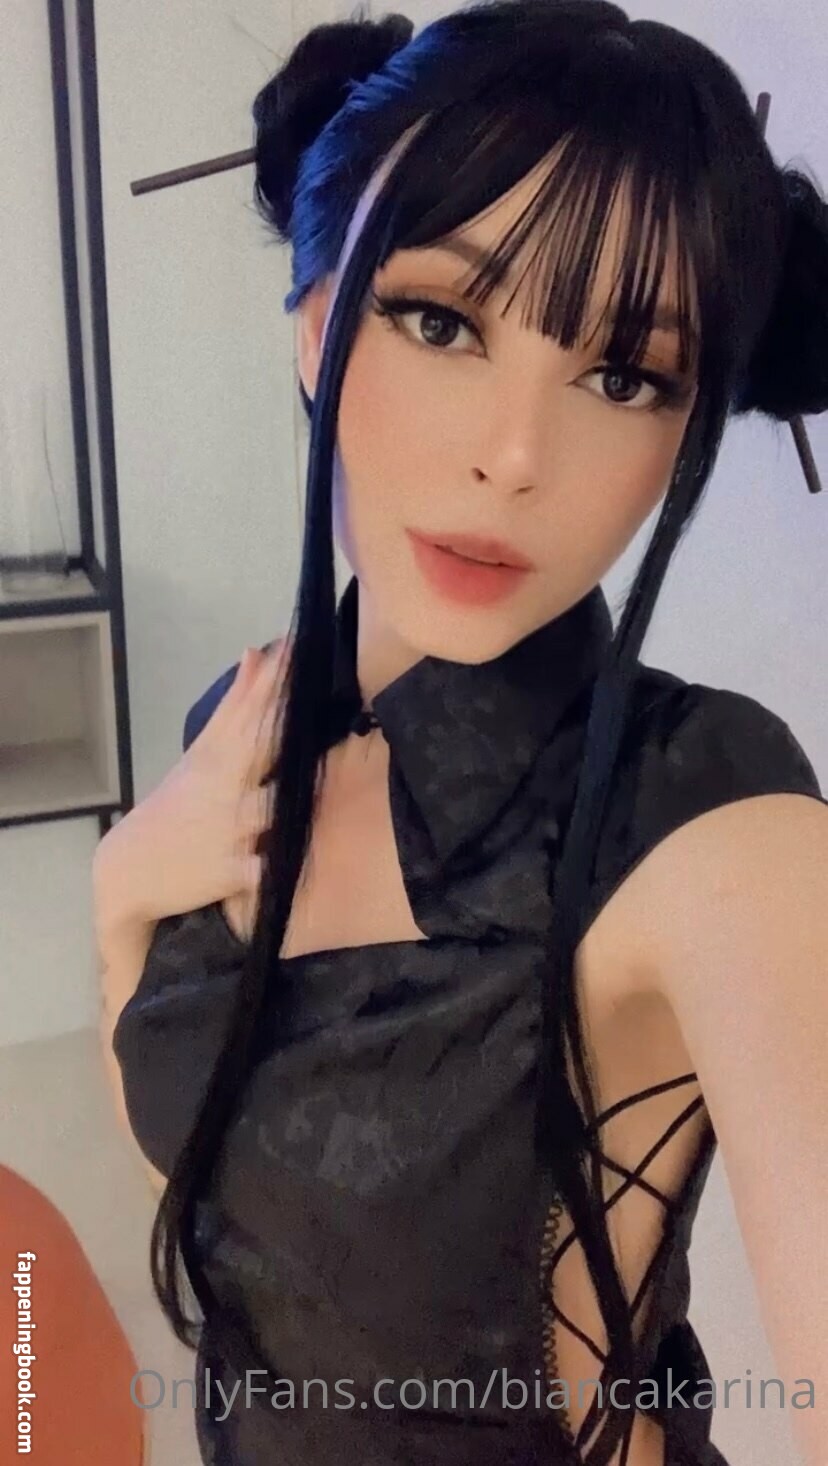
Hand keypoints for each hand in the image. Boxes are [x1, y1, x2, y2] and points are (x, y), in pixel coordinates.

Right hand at [93, 642, 286, 938]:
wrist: (130, 870)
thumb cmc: (178, 806)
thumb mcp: (202, 755)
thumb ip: (235, 707)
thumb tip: (255, 651)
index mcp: (220, 756)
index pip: (253, 709)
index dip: (277, 678)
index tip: (300, 642)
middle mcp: (227, 786)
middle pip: (264, 744)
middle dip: (284, 713)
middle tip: (314, 674)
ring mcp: (231, 829)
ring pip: (273, 808)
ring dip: (293, 794)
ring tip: (329, 774)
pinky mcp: (235, 872)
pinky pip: (265, 866)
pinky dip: (274, 863)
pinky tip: (298, 852)